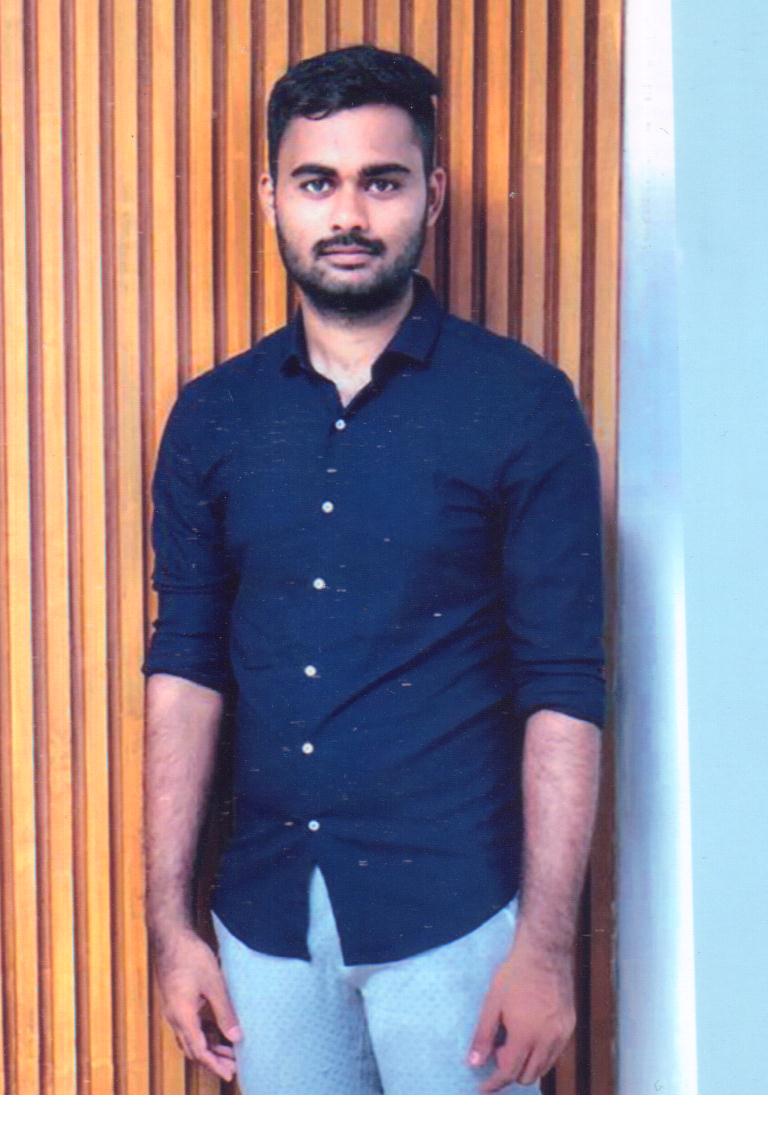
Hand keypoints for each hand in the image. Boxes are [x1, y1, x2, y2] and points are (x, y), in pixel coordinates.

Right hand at [154, 927, 242, 1081]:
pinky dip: (203, 1034)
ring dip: (208, 1047)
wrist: (170, 936)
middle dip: (213, 1060)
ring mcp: (173, 1010)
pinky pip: (188, 1026)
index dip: (215, 1064)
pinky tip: (216, 1032)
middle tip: (233, 1066)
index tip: (230, 1074)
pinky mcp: (176, 1002)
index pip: (199, 1051)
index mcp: (182, 1016)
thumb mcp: (214, 984)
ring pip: (190, 1038)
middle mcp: (174, 1018)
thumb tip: (236, 1037)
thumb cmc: (191, 956)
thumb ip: (225, 1012)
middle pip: (193, 1049)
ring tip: (229, 1051)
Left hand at [467, 934, 575, 1092]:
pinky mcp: (570, 1026)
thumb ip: (484, 1035)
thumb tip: (474, 1062)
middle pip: (527, 1075)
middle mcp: (547, 1040)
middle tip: (498, 1053)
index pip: (509, 1072)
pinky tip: (530, 1037)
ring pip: (543, 1067)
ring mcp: (562, 1034)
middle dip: (510, 1073)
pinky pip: (555, 1053)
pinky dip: (541, 1055)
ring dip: (526, 1066)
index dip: (494, 1083)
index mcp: (526, 1035)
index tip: (483, 1088)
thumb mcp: (492, 1003)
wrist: (544, 953)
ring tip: (512, 1044)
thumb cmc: (515, 974)